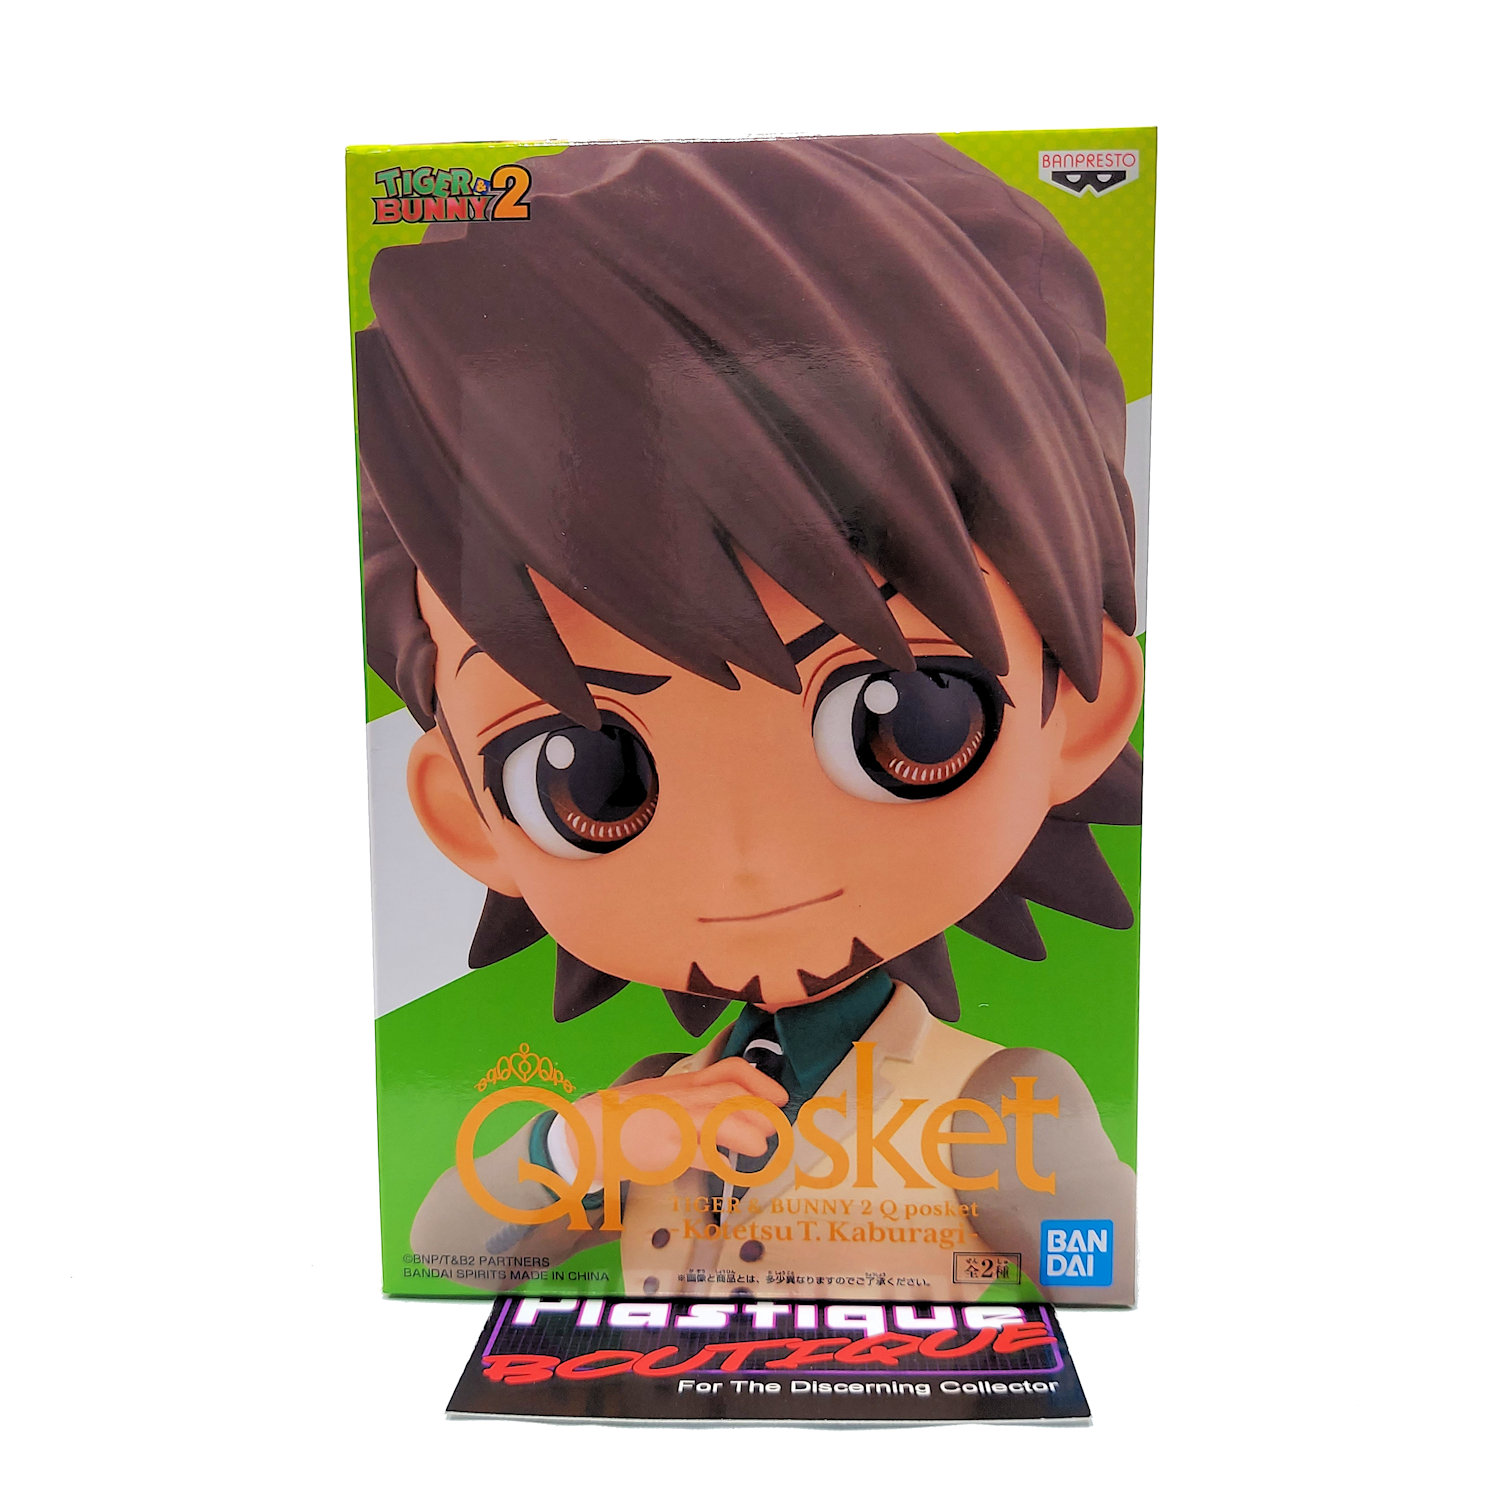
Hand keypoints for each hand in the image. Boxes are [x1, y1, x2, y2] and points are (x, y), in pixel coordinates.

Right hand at [565, 1058, 789, 1182]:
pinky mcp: (665, 1148)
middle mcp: (684, 1098)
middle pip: (733, 1096)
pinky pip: (700, 1154)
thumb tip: (733, 1110)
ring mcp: (675, 1121)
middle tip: (773, 1130)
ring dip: (747, 1135)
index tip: (780, 1097)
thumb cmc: (629, 1117)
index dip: (761, 1083)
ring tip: (757, 1149)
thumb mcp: (665, 1095)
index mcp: (686, 1084)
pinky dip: (719, 1161)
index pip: (731, 1071)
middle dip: (760, 1113)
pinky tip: (729, 1170)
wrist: (589, 1130)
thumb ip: (696, 1098)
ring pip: (721, 1120)